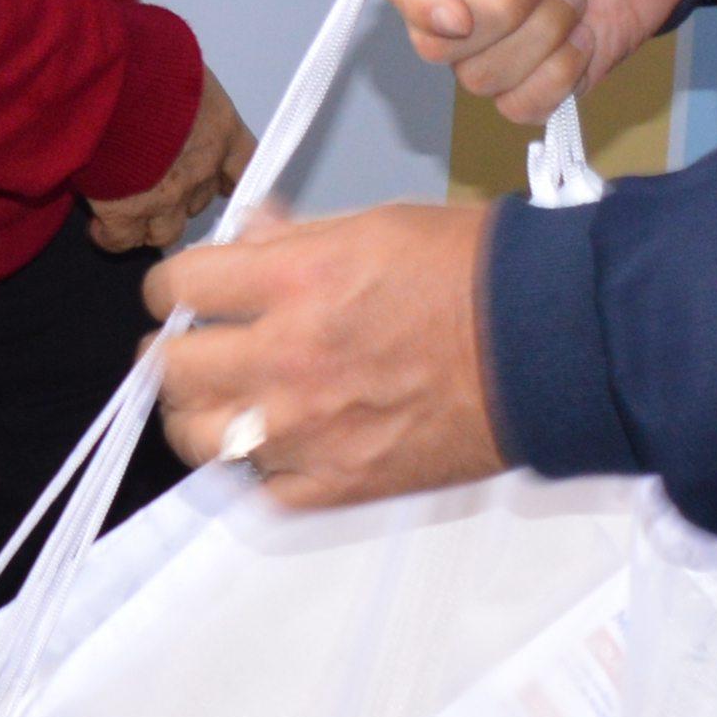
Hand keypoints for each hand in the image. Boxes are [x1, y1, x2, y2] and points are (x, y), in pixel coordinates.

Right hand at [84, 71, 251, 256]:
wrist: (105, 78)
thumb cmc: (141, 57)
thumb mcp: (179, 62)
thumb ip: (183, 89)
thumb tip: (173, 84)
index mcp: (221, 129)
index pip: (245, 166)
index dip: (232, 179)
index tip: (226, 185)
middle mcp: (201, 169)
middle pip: (201, 200)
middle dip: (181, 195)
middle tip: (156, 182)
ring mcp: (165, 197)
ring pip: (167, 231)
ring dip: (149, 224)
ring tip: (130, 213)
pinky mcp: (124, 213)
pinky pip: (122, 240)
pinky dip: (110, 237)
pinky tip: (100, 227)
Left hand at [144, 198, 505, 507]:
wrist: (547, 344)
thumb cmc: (473, 274)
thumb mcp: (375, 223)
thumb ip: (294, 236)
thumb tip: (247, 231)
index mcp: (294, 280)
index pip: (178, 285)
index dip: (176, 286)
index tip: (189, 293)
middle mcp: (288, 358)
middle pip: (170, 368)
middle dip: (173, 352)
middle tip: (193, 348)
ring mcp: (309, 429)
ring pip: (197, 438)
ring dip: (200, 415)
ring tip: (223, 402)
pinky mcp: (340, 484)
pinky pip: (259, 493)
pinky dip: (256, 470)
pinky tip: (272, 446)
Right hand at [382, 0, 694, 125]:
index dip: (421, 8)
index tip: (461, 13)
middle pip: (438, 48)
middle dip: (499, 17)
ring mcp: (509, 41)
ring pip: (485, 82)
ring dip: (540, 39)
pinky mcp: (552, 71)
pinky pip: (527, 108)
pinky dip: (558, 77)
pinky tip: (587, 33)